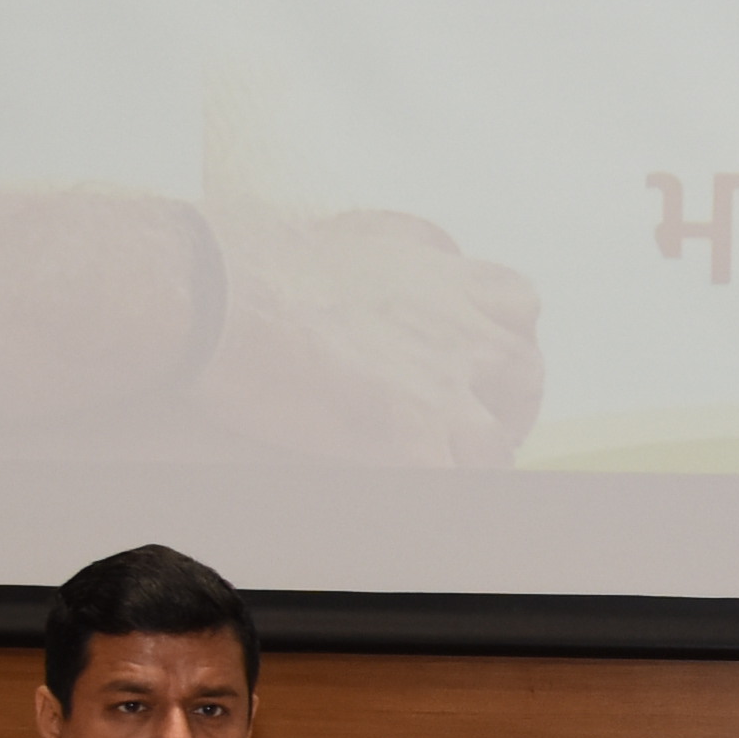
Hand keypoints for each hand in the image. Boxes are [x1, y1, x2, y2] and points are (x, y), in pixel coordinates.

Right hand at [198, 199, 547, 466]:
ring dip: (474, 460)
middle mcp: (457, 325)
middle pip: (523, 371)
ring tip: (444, 475)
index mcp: (441, 274)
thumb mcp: (351, 233)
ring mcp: (441, 384)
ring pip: (496, 440)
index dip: (503, 338)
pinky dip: (437, 498)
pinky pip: (452, 485)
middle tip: (474, 427)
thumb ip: (397, 247)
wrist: (215, 292)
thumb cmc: (254, 260)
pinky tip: (413, 504)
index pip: (515, 303)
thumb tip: (417, 255)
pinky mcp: (411, 435)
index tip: (482, 363)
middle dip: (507, 404)